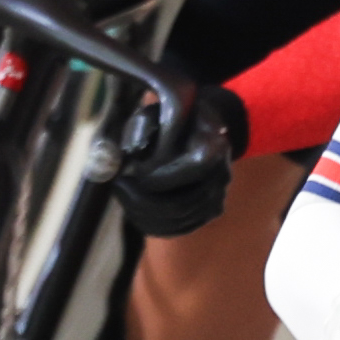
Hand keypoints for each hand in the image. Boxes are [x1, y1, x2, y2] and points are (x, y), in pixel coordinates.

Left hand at [116, 85, 247, 236]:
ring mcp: (218, 196)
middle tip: (118, 185)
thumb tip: (130, 156)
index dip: (153, 177)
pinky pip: (180, 228)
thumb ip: (141, 129)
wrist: (201, 125)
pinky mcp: (211, 210)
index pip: (187, 173)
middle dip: (142, 200)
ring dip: (144, 212)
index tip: (125, 171)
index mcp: (213, 148)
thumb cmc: (171, 117)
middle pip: (179, 206)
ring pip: (178, 221)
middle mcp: (221, 177)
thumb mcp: (155, 112)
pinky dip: (154, 223)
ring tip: (124, 193)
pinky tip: (134, 208)